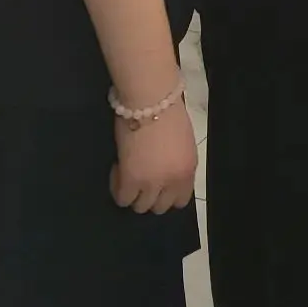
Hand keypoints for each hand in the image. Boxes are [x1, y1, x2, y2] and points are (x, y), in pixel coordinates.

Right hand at [112, 97, 196, 214]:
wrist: (151, 99)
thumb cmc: (168, 111)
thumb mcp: (182, 143)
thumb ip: (176, 162)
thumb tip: (163, 171)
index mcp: (189, 169)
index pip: (180, 200)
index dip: (166, 194)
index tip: (157, 185)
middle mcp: (173, 180)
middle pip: (159, 207)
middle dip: (149, 196)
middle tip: (140, 179)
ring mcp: (152, 183)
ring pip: (140, 207)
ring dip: (133, 194)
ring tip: (128, 173)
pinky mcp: (131, 179)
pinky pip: (122, 198)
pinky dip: (118, 188)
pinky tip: (118, 170)